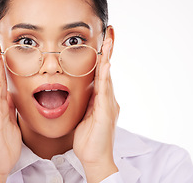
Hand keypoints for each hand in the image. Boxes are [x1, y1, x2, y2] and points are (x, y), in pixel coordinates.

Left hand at [73, 38, 119, 182]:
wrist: (94, 158)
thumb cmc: (88, 139)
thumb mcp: (85, 115)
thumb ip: (86, 102)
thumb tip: (82, 92)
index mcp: (101, 99)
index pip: (101, 74)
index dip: (102, 57)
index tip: (102, 41)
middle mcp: (108, 99)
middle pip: (107, 71)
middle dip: (108, 51)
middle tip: (109, 33)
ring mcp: (109, 105)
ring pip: (108, 76)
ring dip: (108, 58)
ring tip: (109, 41)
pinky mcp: (107, 112)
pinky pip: (105, 91)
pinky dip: (105, 76)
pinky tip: (105, 64)